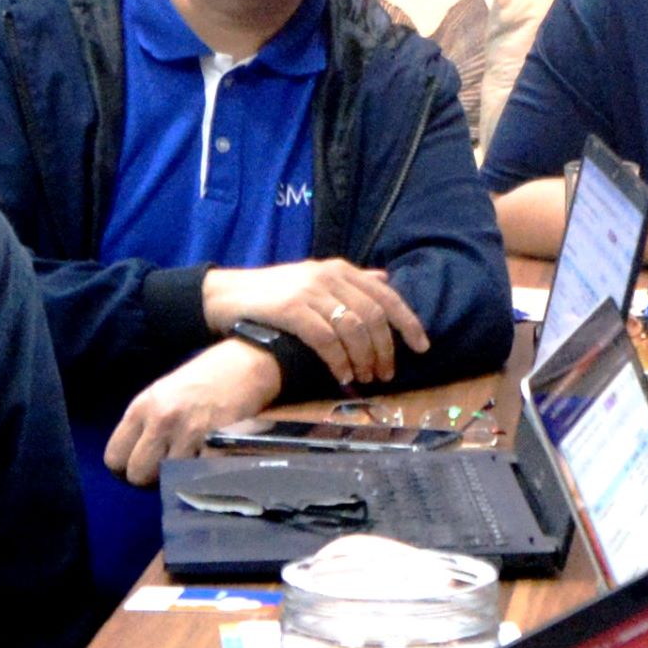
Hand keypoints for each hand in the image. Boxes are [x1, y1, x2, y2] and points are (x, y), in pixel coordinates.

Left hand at [107, 339, 282, 483]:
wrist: (248, 364)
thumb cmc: (204, 377)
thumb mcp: (163, 392)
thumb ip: (145, 424)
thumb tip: (135, 458)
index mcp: (142, 407)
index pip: (114, 457)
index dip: (125, 468)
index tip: (141, 466)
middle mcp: (161, 421)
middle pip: (138, 475)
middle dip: (151, 478)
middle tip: (166, 470)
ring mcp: (190, 434)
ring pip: (168, 480)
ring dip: (179, 477)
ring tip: (191, 462)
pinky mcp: (216, 445)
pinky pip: (199, 477)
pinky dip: (203, 475)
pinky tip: (209, 461)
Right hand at [205, 259, 426, 386]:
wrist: (226, 296)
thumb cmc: (273, 293)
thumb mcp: (315, 279)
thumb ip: (351, 282)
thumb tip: (385, 281)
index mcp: (340, 269)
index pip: (386, 296)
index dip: (408, 323)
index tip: (421, 348)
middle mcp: (329, 276)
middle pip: (373, 316)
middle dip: (385, 349)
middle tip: (385, 374)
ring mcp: (310, 292)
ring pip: (353, 329)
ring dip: (364, 359)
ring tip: (364, 378)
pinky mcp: (291, 310)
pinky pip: (326, 340)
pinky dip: (339, 362)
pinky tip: (342, 377)